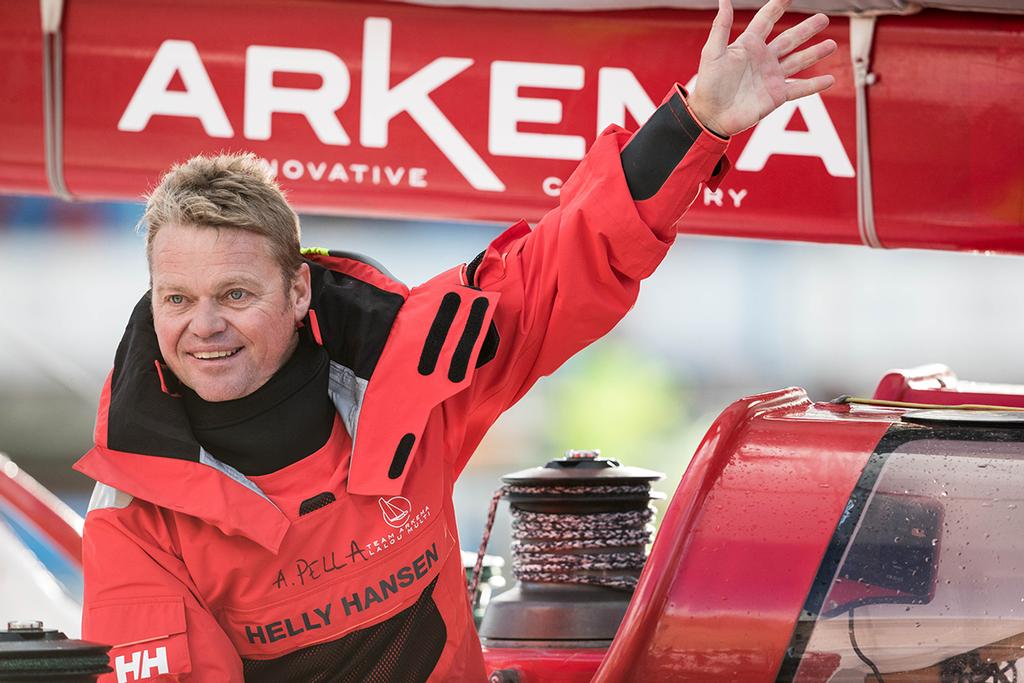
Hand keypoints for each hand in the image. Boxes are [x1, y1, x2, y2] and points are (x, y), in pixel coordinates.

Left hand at [688, 0, 836, 136]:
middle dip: (806, 29)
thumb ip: (720, 26)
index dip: (777, 7)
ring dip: (815, 52)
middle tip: (823, 18)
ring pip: (798, 61)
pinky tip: (830, 80)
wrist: (710, 116)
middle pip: (790, 39)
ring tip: (832, 44)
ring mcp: (771, 77)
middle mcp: (763, 59)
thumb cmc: (708, 85)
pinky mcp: (776, 96)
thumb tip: (724, 0)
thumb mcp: (712, 53)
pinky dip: (815, 85)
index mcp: (748, 46)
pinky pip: (799, 88)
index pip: (766, 21)